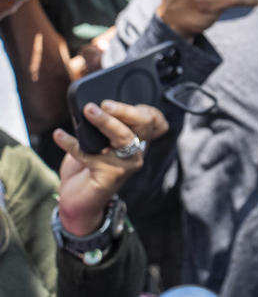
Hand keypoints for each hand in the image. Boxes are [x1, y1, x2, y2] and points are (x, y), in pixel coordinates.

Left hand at [53, 101, 168, 236]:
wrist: (77, 203)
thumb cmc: (86, 170)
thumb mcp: (94, 143)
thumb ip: (96, 128)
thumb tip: (88, 107)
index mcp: (135, 140)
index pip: (151, 120)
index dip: (142, 109)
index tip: (121, 100)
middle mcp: (136, 152)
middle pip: (142, 124)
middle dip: (125, 110)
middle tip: (103, 103)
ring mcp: (127, 165)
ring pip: (123, 137)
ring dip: (105, 122)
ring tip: (88, 111)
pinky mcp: (111, 176)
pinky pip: (92, 155)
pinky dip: (73, 143)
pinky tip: (59, 135)